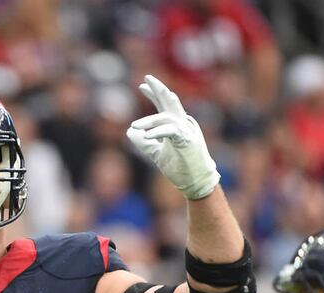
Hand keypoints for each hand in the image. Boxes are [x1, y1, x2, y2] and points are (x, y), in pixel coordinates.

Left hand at [127, 75, 219, 199]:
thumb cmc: (179, 166)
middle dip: (159, 90)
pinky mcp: (189, 142)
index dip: (154, 94)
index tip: (142, 85)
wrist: (195, 182)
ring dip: (150, 121)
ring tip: (134, 126)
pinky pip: (172, 132)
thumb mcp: (156, 153)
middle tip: (146, 79)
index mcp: (175, 125)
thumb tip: (129, 132)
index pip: (164, 105)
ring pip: (168, 117)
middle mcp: (182, 125)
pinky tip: (147, 135)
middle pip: (171, 102)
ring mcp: (187, 132)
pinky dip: (159, 132)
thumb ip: (144, 142)